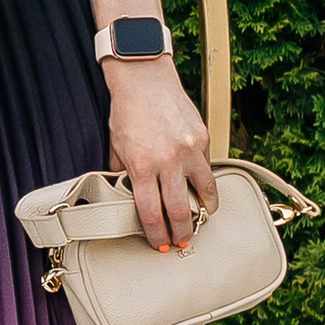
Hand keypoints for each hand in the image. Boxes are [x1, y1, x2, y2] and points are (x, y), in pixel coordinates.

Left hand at [104, 57, 216, 253]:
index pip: (150, 212)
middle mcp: (167, 161)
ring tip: (200, 221)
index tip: (160, 245)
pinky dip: (206, 183)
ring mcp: (188, 150)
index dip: (156, 234)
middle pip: (178, 210)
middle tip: (182, 242)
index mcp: (141, 166)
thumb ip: (123, 173)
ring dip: (203, 212)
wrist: (144, 80)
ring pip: (204, 193)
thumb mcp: (117, 146)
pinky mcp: (203, 139)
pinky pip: (207, 169)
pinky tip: (204, 192)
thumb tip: (126, 196)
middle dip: (181, 232)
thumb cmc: (127, 112)